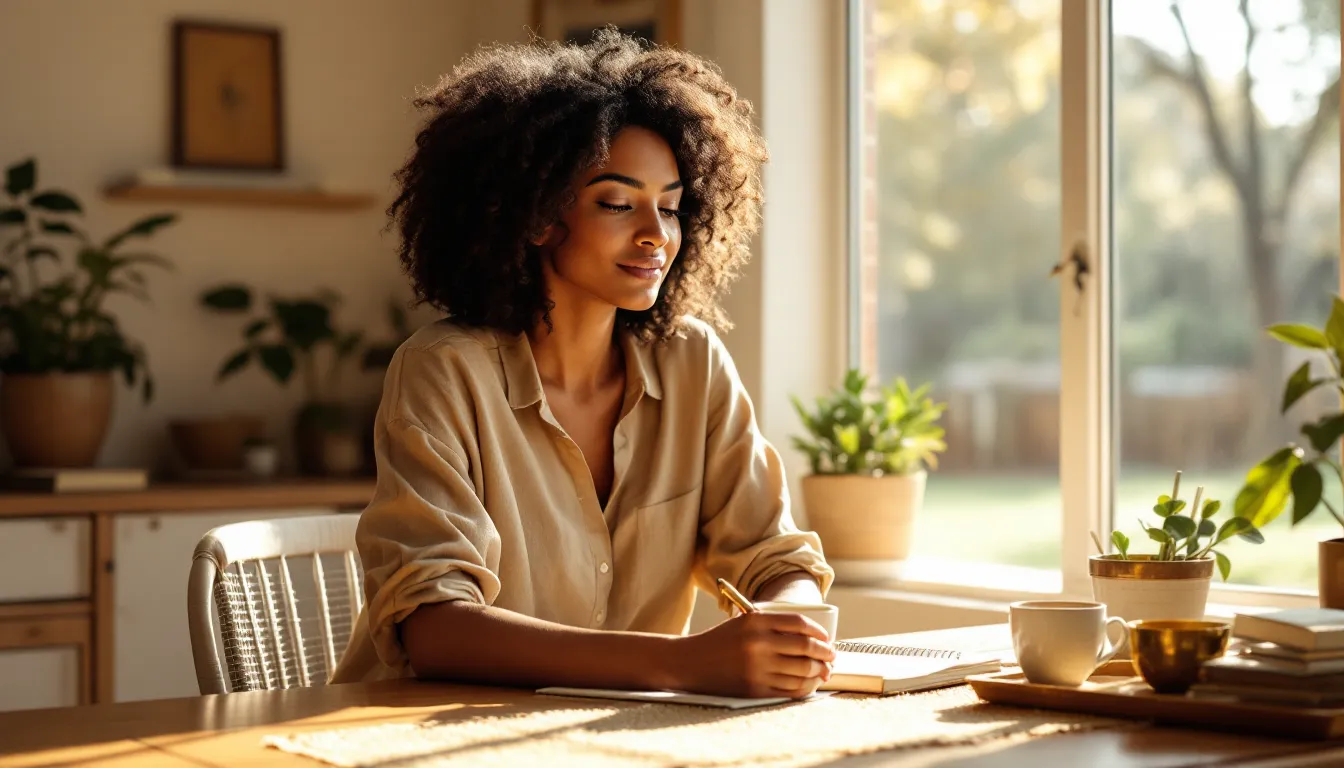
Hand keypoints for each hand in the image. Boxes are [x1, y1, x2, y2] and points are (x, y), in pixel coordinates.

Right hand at [672, 611, 835, 698]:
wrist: (691, 663)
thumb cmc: (721, 641)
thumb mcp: (743, 622)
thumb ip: (773, 625)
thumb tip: (813, 638)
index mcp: (756, 620)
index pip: (800, 624)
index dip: (819, 632)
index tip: (826, 638)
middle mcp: (758, 643)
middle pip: (806, 648)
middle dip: (825, 654)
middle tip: (831, 657)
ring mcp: (757, 668)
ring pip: (802, 671)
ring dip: (819, 672)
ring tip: (824, 672)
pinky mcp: (756, 689)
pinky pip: (791, 690)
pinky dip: (806, 687)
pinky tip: (810, 684)